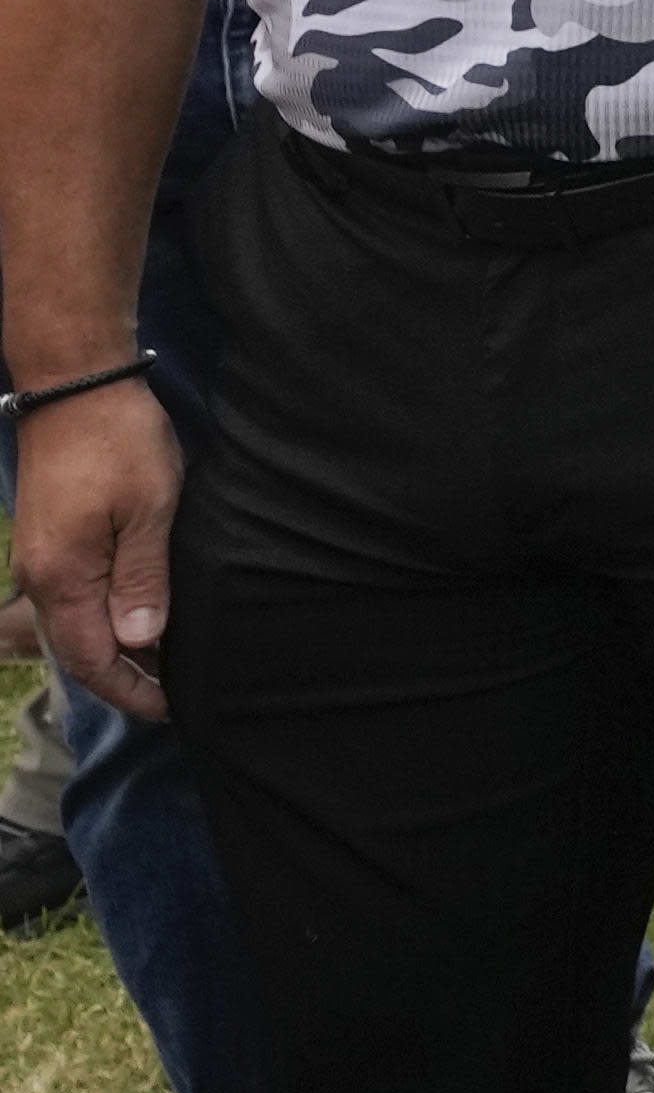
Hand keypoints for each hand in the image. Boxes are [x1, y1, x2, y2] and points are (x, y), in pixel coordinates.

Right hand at [9, 377, 182, 718]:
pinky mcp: (48, 536)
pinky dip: (102, 616)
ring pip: (73, 623)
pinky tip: (137, 614)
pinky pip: (72, 595)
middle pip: (77, 648)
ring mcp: (40, 556)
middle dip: (122, 676)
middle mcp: (40, 576)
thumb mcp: (150, 509)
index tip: (171, 708)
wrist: (75, 384)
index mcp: (63, 579)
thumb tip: (140, 643)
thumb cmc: (119, 441)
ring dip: (113, 647)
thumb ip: (143, 579)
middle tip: (174, 690)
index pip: (91, 658)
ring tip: (163, 660)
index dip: (129, 689)